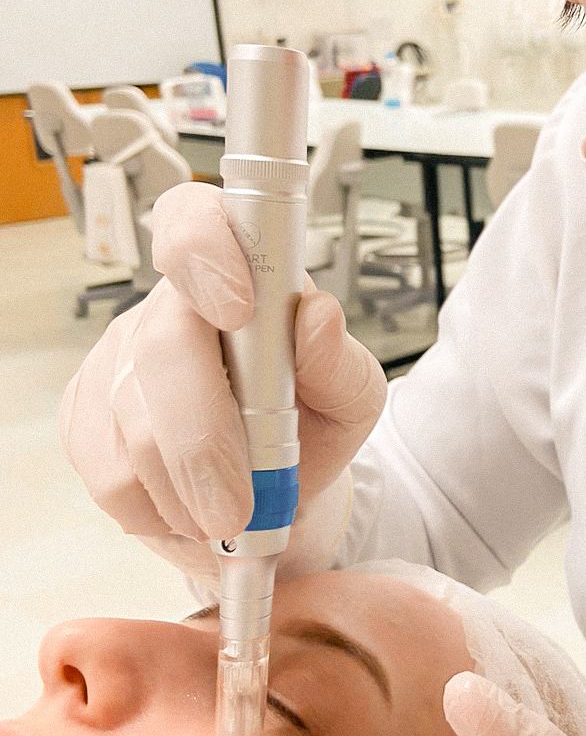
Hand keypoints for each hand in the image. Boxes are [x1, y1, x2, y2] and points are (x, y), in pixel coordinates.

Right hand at [59, 181, 385, 571]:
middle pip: (162, 349)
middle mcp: (168, 306)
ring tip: (227, 517)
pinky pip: (108, 471)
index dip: (204, 252)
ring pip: (131, 423)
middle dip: (201, 440)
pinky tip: (189, 512)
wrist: (274, 487)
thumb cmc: (312, 424)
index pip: (194, 219)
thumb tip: (317, 317)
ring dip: (186, 489)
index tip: (237, 307)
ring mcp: (116, 357)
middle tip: (235, 508)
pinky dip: (157, 510)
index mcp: (237, 273)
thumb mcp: (350, 396)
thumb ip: (339, 361)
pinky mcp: (86, 414)